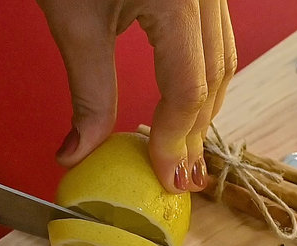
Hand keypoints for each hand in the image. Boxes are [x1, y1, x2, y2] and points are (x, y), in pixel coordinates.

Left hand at [37, 0, 236, 191]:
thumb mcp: (73, 19)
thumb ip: (86, 90)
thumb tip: (79, 151)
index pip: (188, 87)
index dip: (176, 138)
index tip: (163, 176)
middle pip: (215, 76)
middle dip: (194, 131)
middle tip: (177, 176)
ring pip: (223, 57)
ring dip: (203, 107)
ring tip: (181, 149)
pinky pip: (214, 36)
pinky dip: (201, 75)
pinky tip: (184, 103)